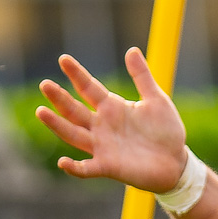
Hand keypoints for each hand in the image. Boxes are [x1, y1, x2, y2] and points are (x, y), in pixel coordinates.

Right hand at [36, 48, 187, 192]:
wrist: (176, 161)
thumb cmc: (165, 130)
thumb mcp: (157, 100)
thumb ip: (142, 77)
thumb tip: (132, 49)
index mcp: (111, 107)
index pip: (88, 88)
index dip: (77, 74)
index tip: (64, 59)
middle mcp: (101, 125)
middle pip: (74, 110)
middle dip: (59, 98)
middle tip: (45, 84)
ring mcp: (102, 146)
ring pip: (73, 135)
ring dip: (57, 125)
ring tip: (41, 112)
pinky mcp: (108, 166)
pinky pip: (87, 168)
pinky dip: (75, 167)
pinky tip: (63, 162)